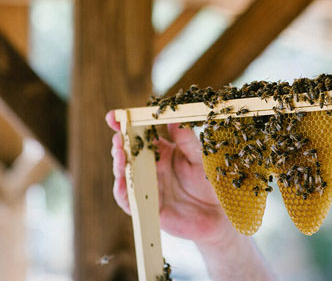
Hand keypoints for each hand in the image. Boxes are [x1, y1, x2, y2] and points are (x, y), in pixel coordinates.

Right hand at [105, 110, 234, 245]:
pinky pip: (128, 199)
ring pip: (125, 174)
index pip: (140, 135)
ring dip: (119, 164)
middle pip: (128, 153)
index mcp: (162, 152)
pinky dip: (122, 191)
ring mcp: (147, 187)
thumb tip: (173, 118)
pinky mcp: (146, 207)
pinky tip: (122, 182)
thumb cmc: (209, 183)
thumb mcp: (199, 157)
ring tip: (119, 154)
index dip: (125, 125)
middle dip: (119, 144)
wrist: (217, 215)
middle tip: (118, 137)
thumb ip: (186, 140)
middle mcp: (151, 168)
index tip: (114, 116)